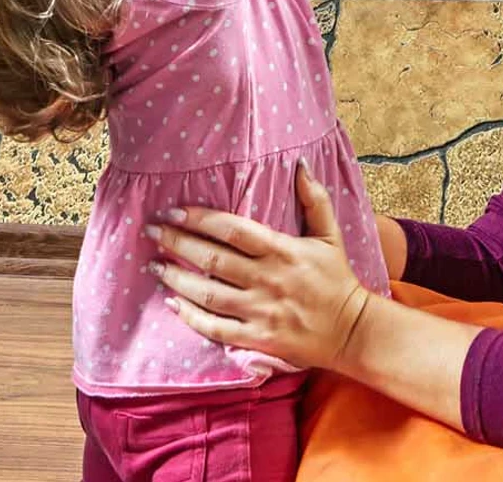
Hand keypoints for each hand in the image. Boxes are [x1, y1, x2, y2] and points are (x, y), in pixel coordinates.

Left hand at [146, 160, 374, 370]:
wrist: (352, 331)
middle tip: (150, 231)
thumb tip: (300, 165)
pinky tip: (172, 303)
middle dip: (176, 243)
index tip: (173, 211)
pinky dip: (190, 317)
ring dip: (176, 278)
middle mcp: (267, 279)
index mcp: (282, 250)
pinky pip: (215, 328)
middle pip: (212, 259)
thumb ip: (315, 200)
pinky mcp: (257, 338)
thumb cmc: (337, 279)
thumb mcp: (329, 236)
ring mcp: (260, 311)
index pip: (232, 230)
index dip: (199, 219)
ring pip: (207, 293)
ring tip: (153, 266)